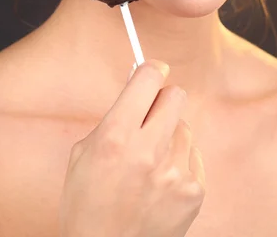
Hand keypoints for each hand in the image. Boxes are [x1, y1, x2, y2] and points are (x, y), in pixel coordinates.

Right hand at [59, 59, 205, 236]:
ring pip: (184, 128)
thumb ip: (112, 119)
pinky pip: (193, 157)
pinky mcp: (194, 191)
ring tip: (150, 163)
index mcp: (116, 137)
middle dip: (163, 100)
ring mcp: (176, 172)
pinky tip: (161, 183)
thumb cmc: (87, 206)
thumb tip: (137, 89)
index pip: (148, 79)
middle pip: (176, 95)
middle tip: (151, 114)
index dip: (150, 70)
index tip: (153, 70)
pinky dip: (179, 164)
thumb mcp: (83, 155)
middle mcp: (149, 151)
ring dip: (169, 137)